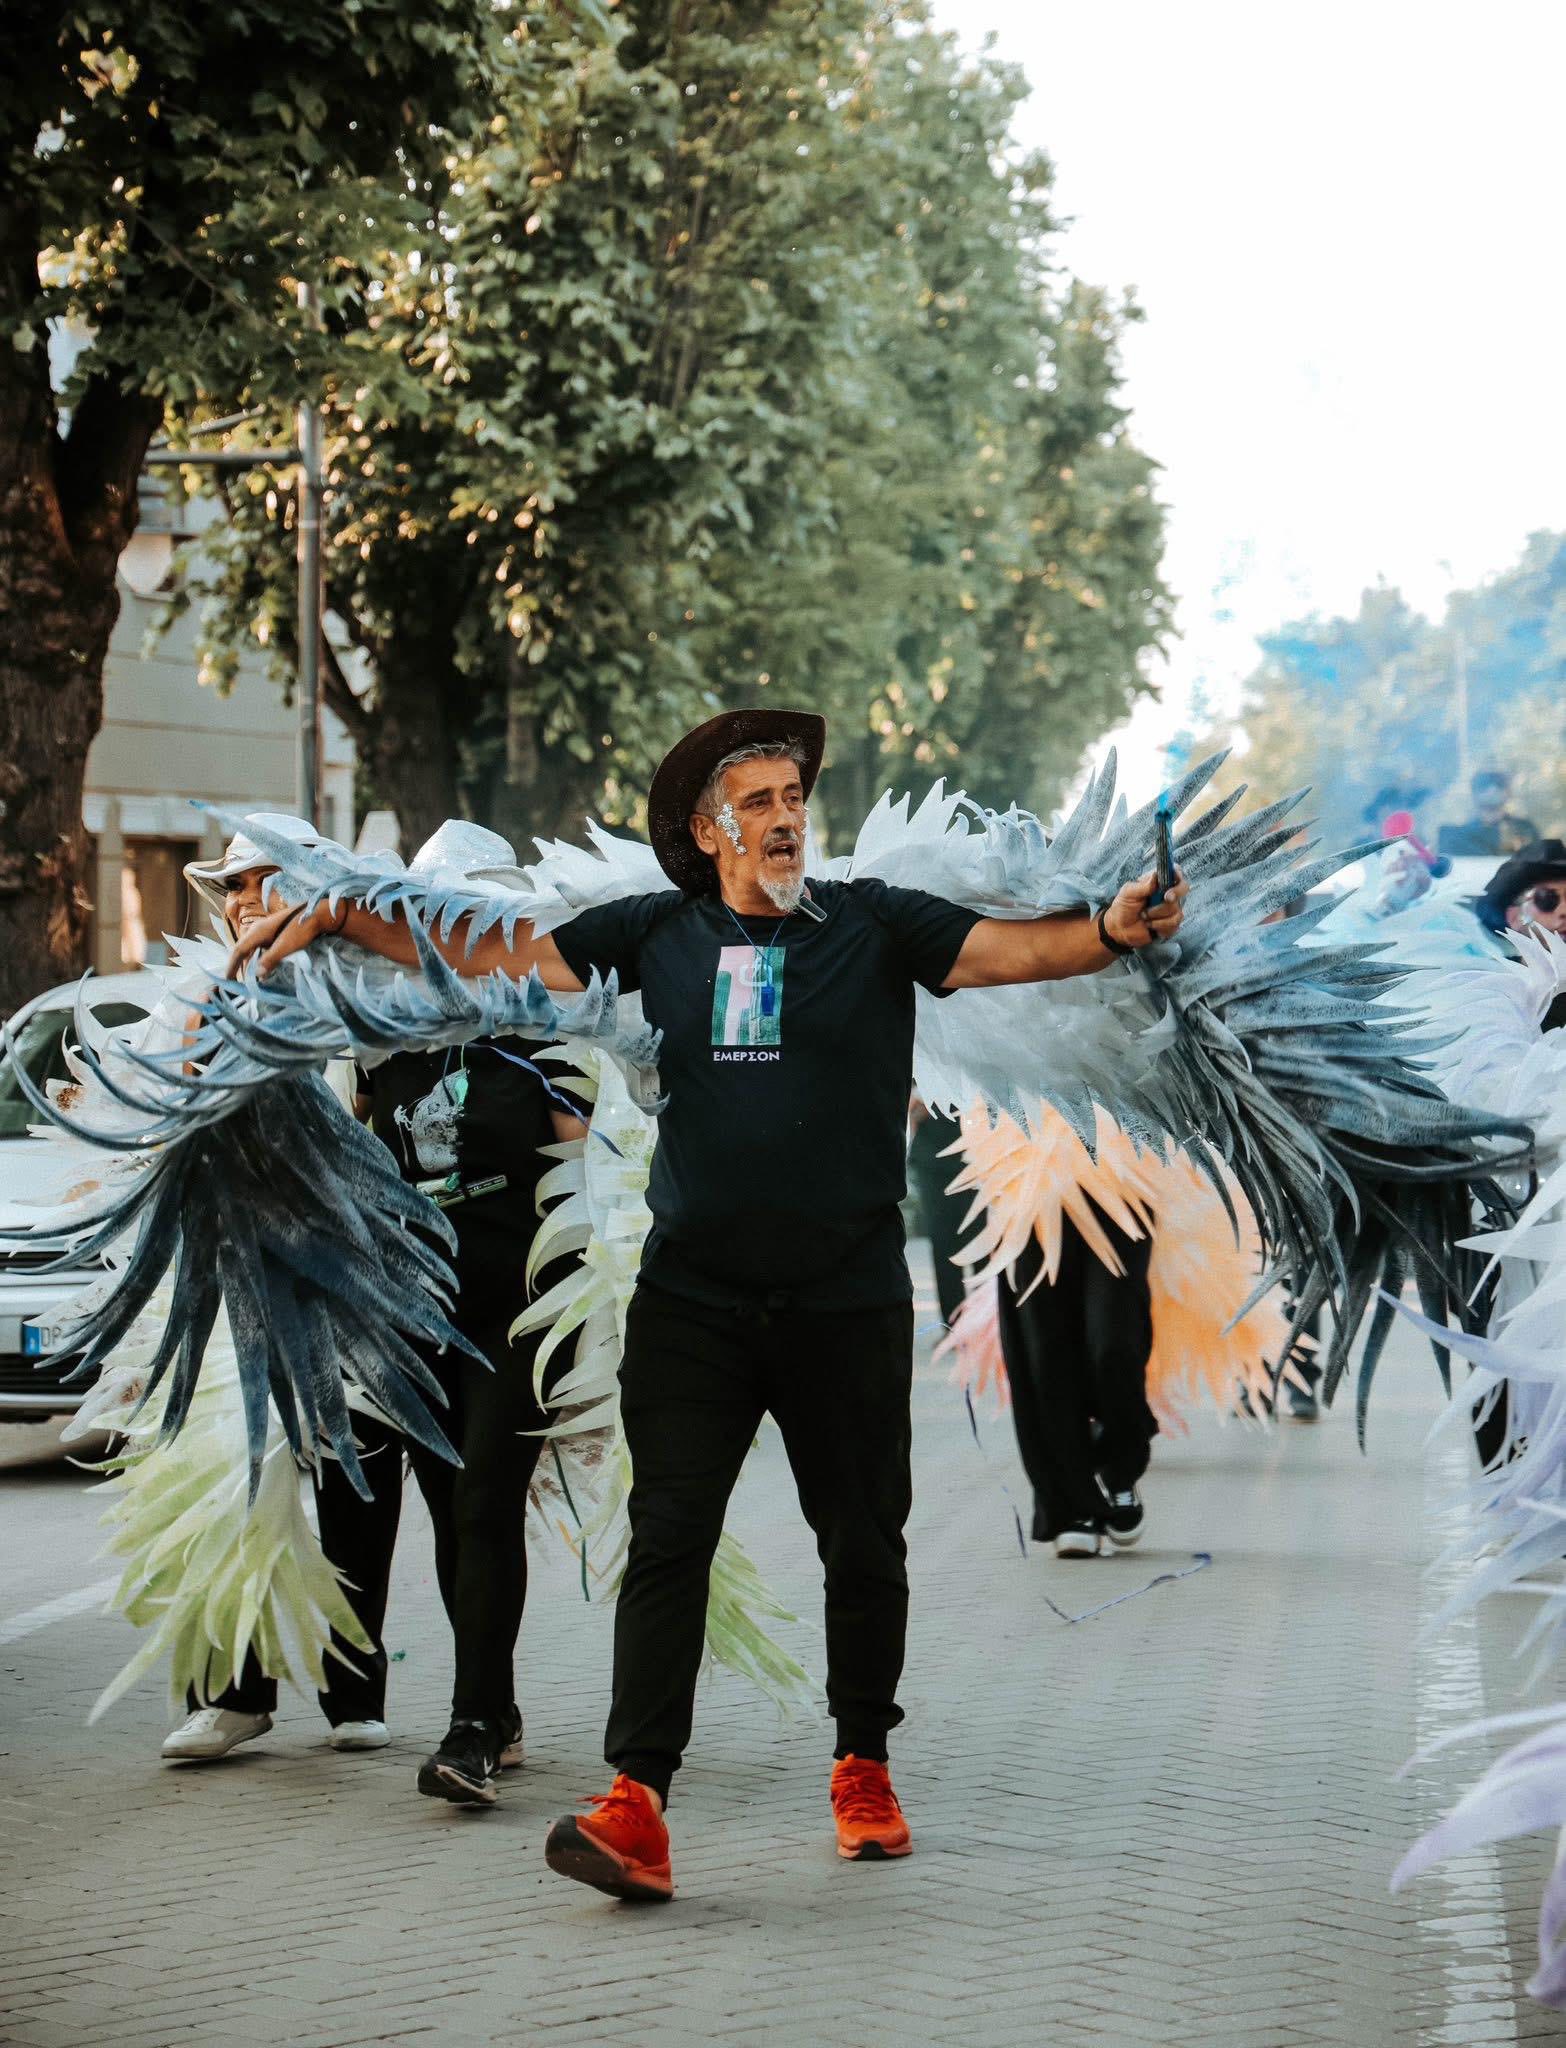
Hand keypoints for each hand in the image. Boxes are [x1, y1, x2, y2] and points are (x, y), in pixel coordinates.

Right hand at [226, 896, 346, 980]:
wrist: (318, 914)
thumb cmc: (302, 929)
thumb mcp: (286, 946)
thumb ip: (271, 959)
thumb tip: (257, 975)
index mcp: (257, 932)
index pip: (238, 951)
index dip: (232, 966)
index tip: (227, 979)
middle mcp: (258, 929)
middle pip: (242, 949)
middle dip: (237, 964)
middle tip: (234, 979)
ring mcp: (266, 929)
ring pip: (251, 947)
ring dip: (247, 960)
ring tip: (246, 975)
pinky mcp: (274, 931)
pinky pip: (259, 946)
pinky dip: (256, 956)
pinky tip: (260, 963)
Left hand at [1104, 869, 1188, 950]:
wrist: (1120, 929)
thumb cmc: (1124, 906)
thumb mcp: (1128, 893)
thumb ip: (1142, 886)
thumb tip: (1156, 875)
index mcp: (1158, 882)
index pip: (1175, 871)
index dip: (1177, 873)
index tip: (1175, 878)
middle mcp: (1168, 893)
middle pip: (1184, 888)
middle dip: (1176, 893)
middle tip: (1166, 898)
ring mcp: (1171, 908)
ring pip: (1176, 909)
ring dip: (1157, 914)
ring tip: (1144, 915)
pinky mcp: (1171, 923)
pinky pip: (1174, 924)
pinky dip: (1159, 925)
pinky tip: (1150, 925)